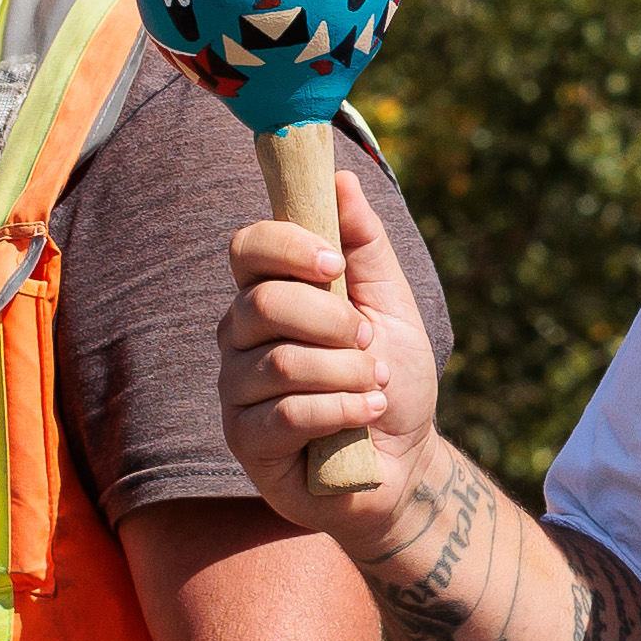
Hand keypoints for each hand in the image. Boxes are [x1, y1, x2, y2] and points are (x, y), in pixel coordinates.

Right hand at [218, 168, 443, 540]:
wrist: (404, 461)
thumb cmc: (390, 380)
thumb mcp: (390, 305)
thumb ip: (364, 246)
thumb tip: (342, 179)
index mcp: (269, 296)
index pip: (247, 250)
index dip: (287, 247)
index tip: (335, 264)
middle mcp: (240, 339)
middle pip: (261, 303)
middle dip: (331, 321)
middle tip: (368, 341)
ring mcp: (237, 392)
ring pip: (278, 363)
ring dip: (344, 372)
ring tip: (374, 385)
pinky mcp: (246, 442)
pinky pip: (285, 414)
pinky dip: (340, 408)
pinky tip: (365, 413)